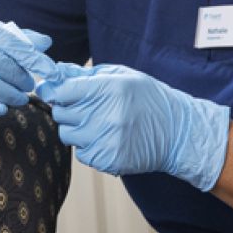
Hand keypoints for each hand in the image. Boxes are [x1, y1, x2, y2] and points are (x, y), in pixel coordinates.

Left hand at [34, 63, 231, 188]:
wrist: (177, 132)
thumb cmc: (147, 98)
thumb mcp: (121, 76)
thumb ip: (86, 74)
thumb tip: (55, 72)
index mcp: (108, 89)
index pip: (61, 92)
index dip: (55, 92)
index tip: (58, 93)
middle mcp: (105, 115)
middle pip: (60, 114)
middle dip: (66, 110)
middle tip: (83, 108)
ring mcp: (106, 140)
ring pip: (67, 135)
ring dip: (75, 129)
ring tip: (96, 124)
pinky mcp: (108, 160)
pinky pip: (81, 153)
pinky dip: (88, 146)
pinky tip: (105, 139)